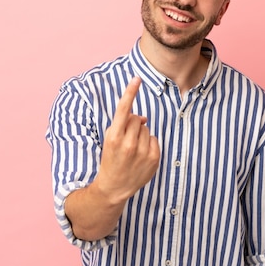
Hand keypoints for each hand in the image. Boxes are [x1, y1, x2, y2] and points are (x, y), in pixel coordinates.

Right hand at [95, 77, 159, 203]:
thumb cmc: (111, 159)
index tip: (136, 79)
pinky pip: (155, 139)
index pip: (123, 109)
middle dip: (133, 124)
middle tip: (126, 139)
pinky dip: (149, 144)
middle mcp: (128, 143)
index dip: (130, 92)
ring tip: (132, 150)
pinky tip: (141, 156)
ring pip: (147, 129)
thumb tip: (143, 117)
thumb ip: (123, 125)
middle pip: (137, 118)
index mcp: (114, 136)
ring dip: (141, 135)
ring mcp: (142, 151)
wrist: (114, 187)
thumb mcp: (110, 140)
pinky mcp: (153, 158)